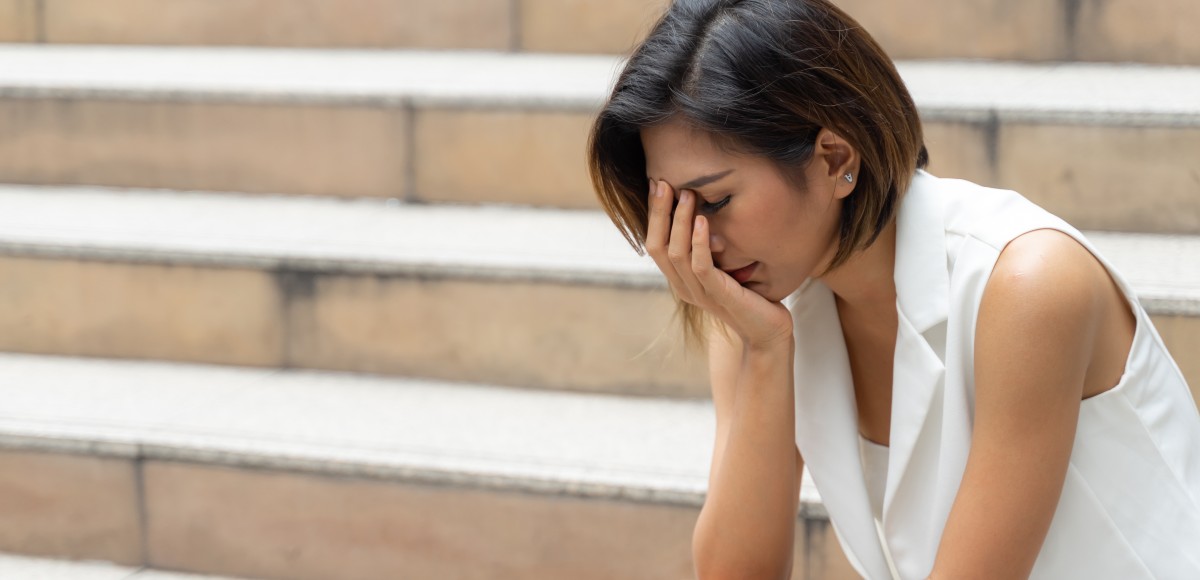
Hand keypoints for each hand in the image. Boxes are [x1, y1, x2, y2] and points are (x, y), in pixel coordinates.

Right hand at [645, 179, 793, 351]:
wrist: (766, 330)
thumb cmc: (747, 294)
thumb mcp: (721, 266)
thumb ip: (706, 247)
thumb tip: (702, 208)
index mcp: (678, 279)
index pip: (655, 243)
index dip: (654, 215)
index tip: (657, 184)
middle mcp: (682, 286)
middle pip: (657, 246)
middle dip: (659, 213)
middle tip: (663, 183)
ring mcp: (699, 293)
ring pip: (676, 254)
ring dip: (680, 221)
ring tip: (688, 195)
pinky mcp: (718, 296)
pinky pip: (701, 267)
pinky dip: (699, 242)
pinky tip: (703, 220)